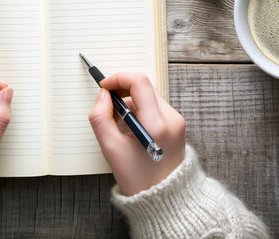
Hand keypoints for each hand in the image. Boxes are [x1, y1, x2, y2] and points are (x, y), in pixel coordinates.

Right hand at [88, 73, 185, 195]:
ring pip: (150, 96)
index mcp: (157, 125)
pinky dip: (141, 110)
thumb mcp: (111, 149)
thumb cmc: (138, 179)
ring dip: (131, 101)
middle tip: (107, 102)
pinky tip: (130, 127)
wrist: (164, 199)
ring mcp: (177, 122)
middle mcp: (172, 119)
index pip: (139, 83)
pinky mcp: (178, 126)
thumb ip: (100, 118)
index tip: (104, 87)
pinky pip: (156, 107)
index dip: (118, 79)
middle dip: (123, 89)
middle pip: (145, 87)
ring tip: (117, 122)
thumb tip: (103, 96)